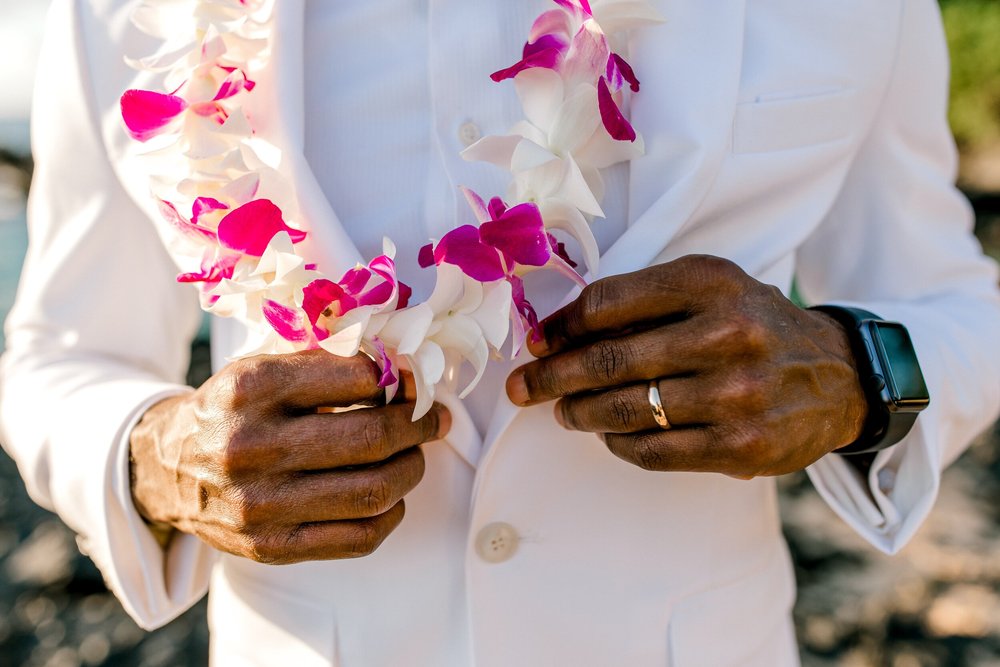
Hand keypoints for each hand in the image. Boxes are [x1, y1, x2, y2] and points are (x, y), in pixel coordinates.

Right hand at [129, 349, 449, 563]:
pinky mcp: (271, 545)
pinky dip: (392, 513)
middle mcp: (251, 447)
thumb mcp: (264, 367)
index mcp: (252, 388)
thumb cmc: (232, 409)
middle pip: (372, 439)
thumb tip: (405, 371)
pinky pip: (360, 537)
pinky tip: (391, 495)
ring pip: (374, 491)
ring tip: (414, 453)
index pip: (357, 378)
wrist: (167, 467)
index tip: (414, 380)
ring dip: (412, 469)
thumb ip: (328, 364)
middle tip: (432, 418)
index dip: (400, 379)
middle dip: (418, 425)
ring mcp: (260, 503)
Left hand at [506, 255, 867, 478]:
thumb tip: (558, 333)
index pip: (608, 302)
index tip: (539, 343)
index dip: (561, 326)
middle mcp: (727, 334)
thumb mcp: (710, 288)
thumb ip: (642, 300)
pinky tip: (610, 434)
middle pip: (608, 359)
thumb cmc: (754, 325)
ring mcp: (737, 395)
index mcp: (710, 283)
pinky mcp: (742, 447)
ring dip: (580, 413)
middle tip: (522, 388)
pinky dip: (619, 444)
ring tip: (564, 411)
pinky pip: (654, 451)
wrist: (839, 376)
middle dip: (552, 377)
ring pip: (626, 410)